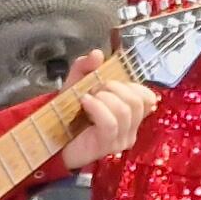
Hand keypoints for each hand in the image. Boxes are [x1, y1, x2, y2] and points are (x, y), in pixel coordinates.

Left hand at [59, 52, 153, 169]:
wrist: (52, 140)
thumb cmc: (69, 115)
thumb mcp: (77, 84)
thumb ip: (86, 67)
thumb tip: (97, 54)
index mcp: (130, 113)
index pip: (148, 97)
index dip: (130, 84)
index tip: (108, 83)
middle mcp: (131, 127)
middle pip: (137, 101)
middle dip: (115, 87)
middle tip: (95, 89)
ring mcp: (121, 139)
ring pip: (125, 111)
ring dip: (104, 97)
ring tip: (86, 98)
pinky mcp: (108, 145)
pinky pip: (110, 123)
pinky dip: (97, 108)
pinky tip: (85, 102)